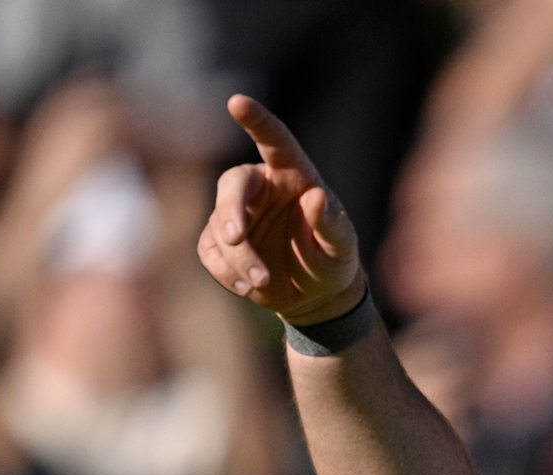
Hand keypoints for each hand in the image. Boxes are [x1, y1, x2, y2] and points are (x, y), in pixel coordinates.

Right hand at [197, 96, 362, 325]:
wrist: (315, 295)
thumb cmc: (333, 260)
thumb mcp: (342, 247)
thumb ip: (332, 223)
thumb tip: (316, 197)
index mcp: (293, 175)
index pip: (274, 141)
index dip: (256, 120)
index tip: (237, 101)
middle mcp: (261, 187)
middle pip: (233, 183)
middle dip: (231, 210)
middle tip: (235, 236)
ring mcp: (238, 213)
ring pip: (220, 225)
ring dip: (237, 256)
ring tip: (262, 281)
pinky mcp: (221, 241)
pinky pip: (210, 251)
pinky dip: (225, 271)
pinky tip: (248, 287)